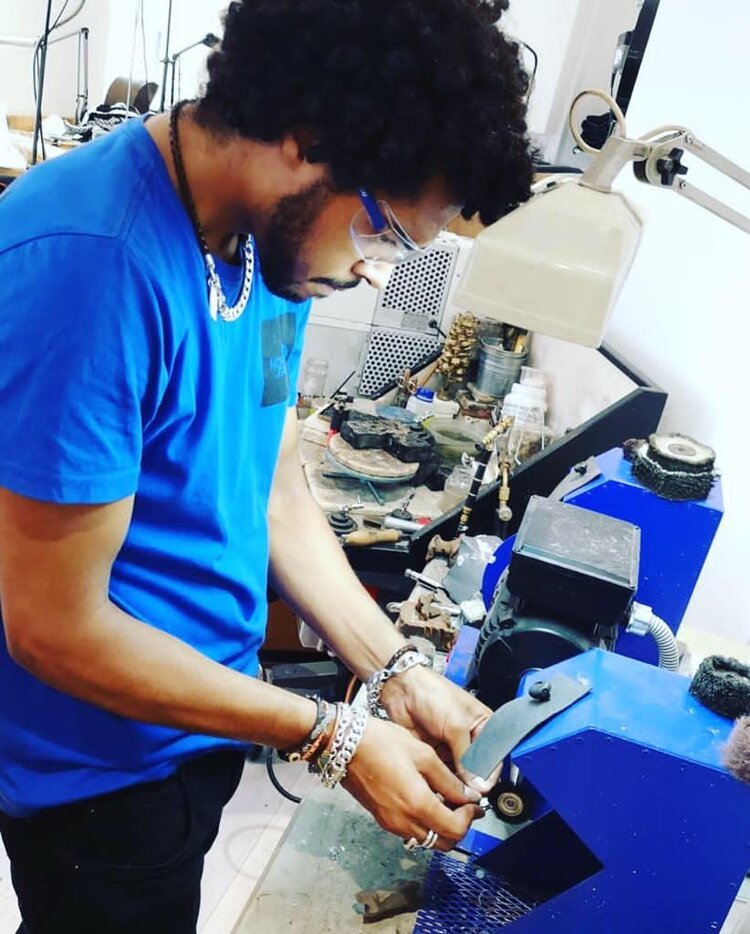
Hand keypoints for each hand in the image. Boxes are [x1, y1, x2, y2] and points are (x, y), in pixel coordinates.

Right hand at [342, 716, 484, 850]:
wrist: (344, 745)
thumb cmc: (383, 743)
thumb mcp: (422, 754)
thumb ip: (448, 780)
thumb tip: (469, 796)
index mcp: (417, 805)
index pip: (455, 829)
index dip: (470, 818)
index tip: (474, 802)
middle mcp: (404, 822)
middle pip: (442, 843)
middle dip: (459, 827)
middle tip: (465, 806)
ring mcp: (390, 824)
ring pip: (426, 840)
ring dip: (441, 827)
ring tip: (447, 802)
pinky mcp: (381, 819)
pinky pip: (411, 831)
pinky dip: (425, 823)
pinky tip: (426, 800)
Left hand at [379, 664, 492, 791]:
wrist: (403, 689)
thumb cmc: (433, 694)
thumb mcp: (456, 725)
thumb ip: (467, 756)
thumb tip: (476, 783)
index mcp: (485, 726)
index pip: (494, 758)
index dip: (488, 775)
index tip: (481, 791)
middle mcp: (470, 739)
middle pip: (477, 770)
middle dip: (472, 784)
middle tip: (467, 797)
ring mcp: (452, 748)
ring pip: (459, 776)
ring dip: (456, 786)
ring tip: (454, 796)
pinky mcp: (436, 754)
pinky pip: (442, 774)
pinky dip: (442, 783)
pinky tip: (441, 790)